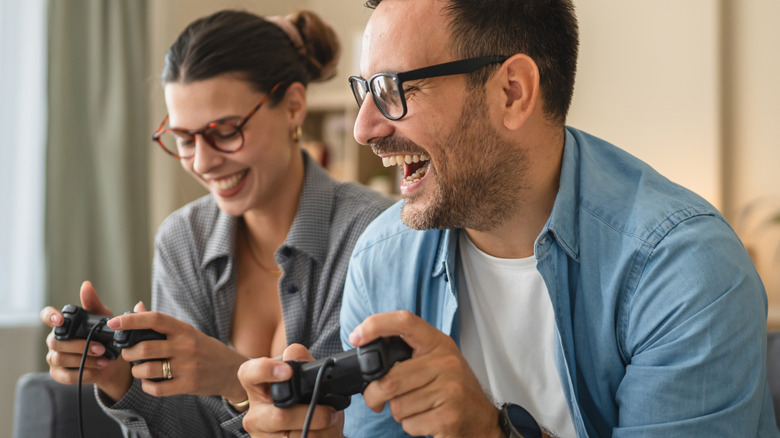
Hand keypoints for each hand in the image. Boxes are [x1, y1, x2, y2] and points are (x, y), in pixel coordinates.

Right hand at [41, 281, 132, 401]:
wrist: (113, 362)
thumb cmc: (105, 336)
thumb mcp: (104, 319)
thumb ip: (93, 304)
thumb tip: (86, 285)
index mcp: (63, 324)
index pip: (47, 316)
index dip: (50, 316)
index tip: (60, 319)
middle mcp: (55, 340)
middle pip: (56, 342)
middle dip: (79, 345)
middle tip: (101, 348)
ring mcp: (54, 358)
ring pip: (60, 358)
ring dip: (84, 359)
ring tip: (104, 359)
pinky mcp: (59, 374)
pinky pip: (64, 375)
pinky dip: (82, 373)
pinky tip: (97, 369)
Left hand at [105, 305, 248, 401]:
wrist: (231, 370)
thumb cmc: (205, 349)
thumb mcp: (187, 332)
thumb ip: (162, 324)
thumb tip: (137, 307)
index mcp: (184, 329)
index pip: (155, 319)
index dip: (132, 320)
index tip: (113, 322)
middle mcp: (186, 346)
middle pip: (145, 347)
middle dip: (129, 352)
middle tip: (128, 354)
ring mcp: (187, 366)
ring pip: (147, 370)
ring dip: (136, 371)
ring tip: (139, 370)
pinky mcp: (188, 385)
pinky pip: (157, 388)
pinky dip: (147, 387)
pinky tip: (150, 382)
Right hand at [238, 344, 343, 436]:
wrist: (318, 433)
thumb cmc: (309, 403)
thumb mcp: (309, 380)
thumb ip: (304, 362)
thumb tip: (295, 353)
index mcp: (259, 389)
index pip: (248, 373)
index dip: (264, 370)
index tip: (287, 371)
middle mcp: (255, 414)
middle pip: (280, 416)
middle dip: (311, 415)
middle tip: (330, 411)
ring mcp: (262, 436)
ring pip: (293, 437)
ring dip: (319, 431)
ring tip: (328, 425)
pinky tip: (322, 435)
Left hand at [349, 310, 502, 437]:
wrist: (482, 420)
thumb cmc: (453, 389)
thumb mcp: (437, 361)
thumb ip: (409, 354)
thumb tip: (366, 354)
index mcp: (438, 343)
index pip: (405, 321)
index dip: (376, 325)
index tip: (356, 337)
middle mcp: (445, 362)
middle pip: (390, 379)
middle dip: (374, 395)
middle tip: (376, 400)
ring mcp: (449, 389)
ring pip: (397, 405)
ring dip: (399, 413)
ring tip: (418, 407)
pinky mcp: (448, 416)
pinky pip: (409, 424)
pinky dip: (411, 426)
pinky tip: (427, 419)